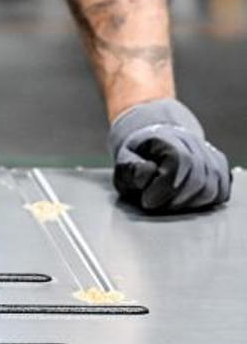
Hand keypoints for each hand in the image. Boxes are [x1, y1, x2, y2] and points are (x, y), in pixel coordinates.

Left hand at [108, 98, 231, 213]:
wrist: (155, 144)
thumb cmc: (138, 157)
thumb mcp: (124, 161)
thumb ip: (130, 170)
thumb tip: (147, 176)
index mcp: (168, 139)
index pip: (179, 161)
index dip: (164, 187)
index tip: (147, 200)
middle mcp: (195, 145)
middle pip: (197, 180)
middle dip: (173, 201)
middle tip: (155, 204)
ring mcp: (210, 157)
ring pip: (210, 190)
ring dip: (186, 204)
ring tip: (167, 202)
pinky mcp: (220, 170)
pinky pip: (219, 193)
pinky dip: (201, 203)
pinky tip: (183, 200)